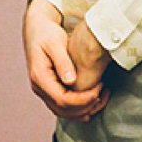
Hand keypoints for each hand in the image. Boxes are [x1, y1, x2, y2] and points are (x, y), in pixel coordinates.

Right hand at [23, 0, 109, 121]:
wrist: (37, 29)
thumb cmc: (46, 32)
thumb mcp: (55, 42)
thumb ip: (62, 61)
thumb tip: (71, 81)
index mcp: (39, 77)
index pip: (62, 100)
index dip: (83, 99)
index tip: (99, 89)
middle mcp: (39, 88)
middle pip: (63, 110)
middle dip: (86, 107)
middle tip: (104, 93)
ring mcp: (44, 91)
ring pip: (64, 113)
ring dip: (84, 111)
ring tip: (102, 98)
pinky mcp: (50, 90)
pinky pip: (64, 107)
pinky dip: (79, 108)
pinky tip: (93, 101)